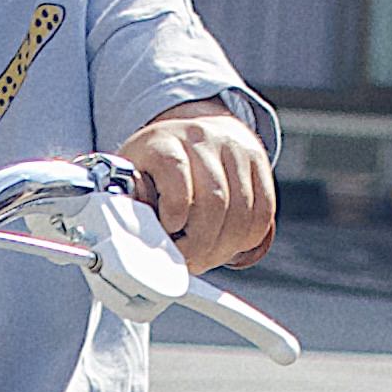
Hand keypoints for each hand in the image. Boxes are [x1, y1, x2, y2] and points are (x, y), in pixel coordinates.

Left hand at [119, 103, 274, 274]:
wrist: (190, 129)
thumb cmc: (153, 165)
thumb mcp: (129, 177)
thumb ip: (128, 206)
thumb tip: (131, 242)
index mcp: (163, 141)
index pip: (176, 172)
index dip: (174, 211)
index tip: (168, 231)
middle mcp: (202, 138)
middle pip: (214, 201)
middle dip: (200, 244)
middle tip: (187, 262)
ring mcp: (235, 148)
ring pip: (242, 210)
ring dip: (224, 247)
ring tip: (205, 257)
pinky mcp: (259, 161)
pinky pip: (263, 209)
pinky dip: (247, 237)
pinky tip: (229, 245)